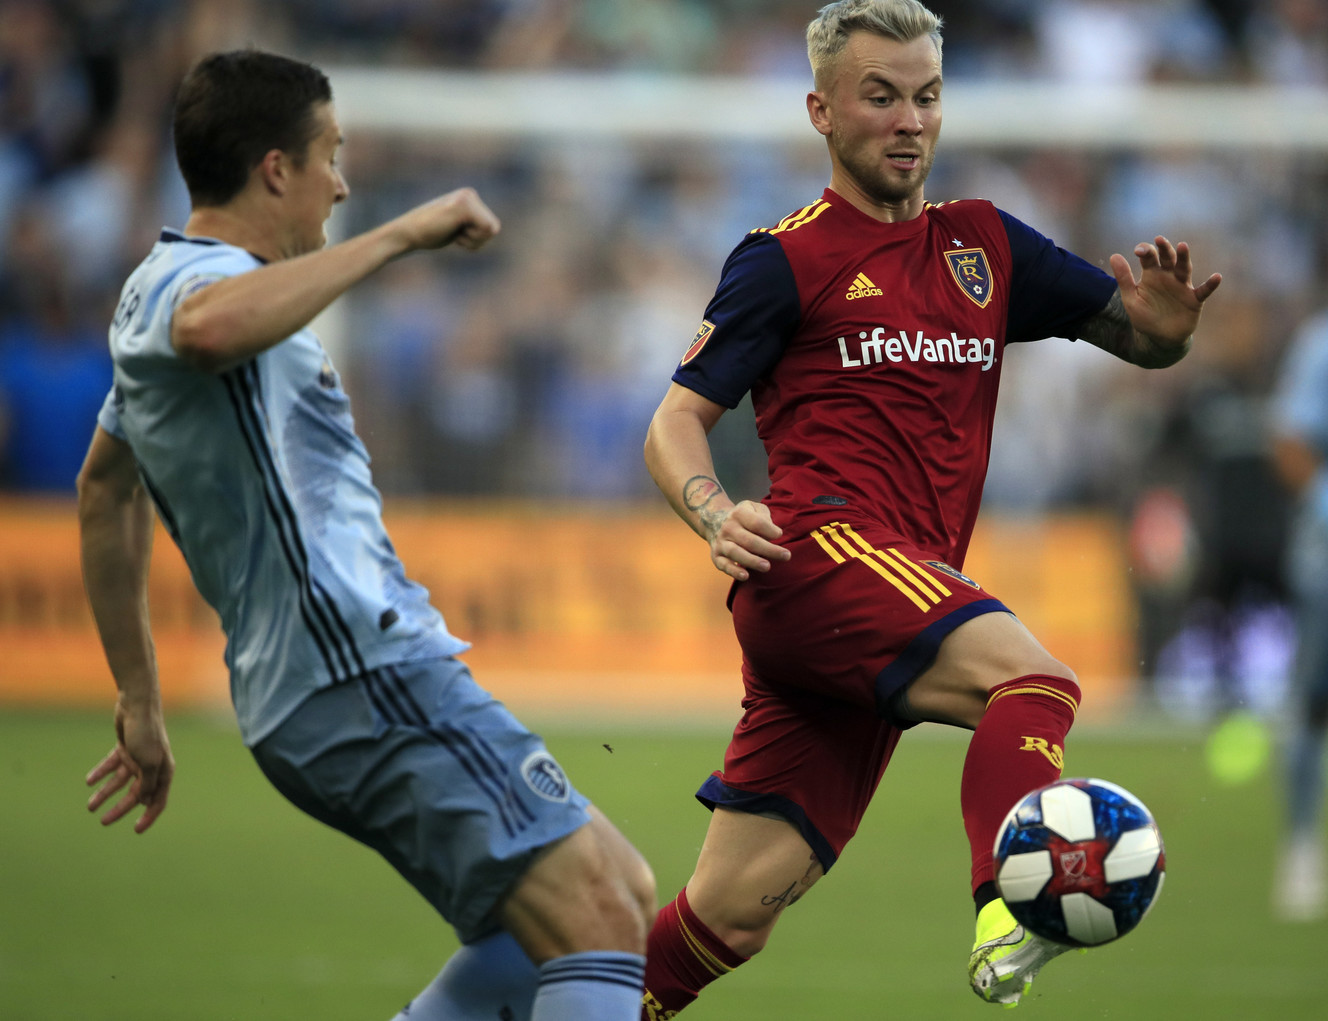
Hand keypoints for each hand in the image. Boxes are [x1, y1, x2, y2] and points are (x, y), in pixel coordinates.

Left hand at [86, 695, 174, 833]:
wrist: (137, 705)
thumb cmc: (146, 734)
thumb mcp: (147, 763)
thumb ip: (147, 783)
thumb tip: (146, 801)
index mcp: (163, 771)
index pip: (157, 800)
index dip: (148, 816)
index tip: (136, 830)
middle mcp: (151, 767)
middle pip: (135, 794)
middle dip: (120, 808)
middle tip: (103, 821)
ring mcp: (138, 757)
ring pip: (120, 782)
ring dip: (105, 794)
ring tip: (90, 806)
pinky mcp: (125, 748)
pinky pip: (111, 766)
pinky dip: (101, 773)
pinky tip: (89, 781)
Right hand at [399, 187, 500, 252]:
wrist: (408, 233)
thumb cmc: (429, 234)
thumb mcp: (455, 227)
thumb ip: (472, 223)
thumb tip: (494, 228)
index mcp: (469, 197)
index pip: (491, 227)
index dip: (475, 238)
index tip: (454, 233)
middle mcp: (470, 193)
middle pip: (494, 229)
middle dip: (475, 239)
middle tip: (452, 232)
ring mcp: (467, 198)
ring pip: (491, 230)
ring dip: (472, 240)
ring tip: (451, 231)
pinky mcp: (464, 206)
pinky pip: (486, 230)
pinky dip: (470, 239)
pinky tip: (452, 231)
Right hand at [706, 500, 790, 580]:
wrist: (715, 522)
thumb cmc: (744, 518)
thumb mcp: (754, 508)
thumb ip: (764, 517)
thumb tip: (772, 534)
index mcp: (739, 514)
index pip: (757, 523)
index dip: (770, 530)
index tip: (779, 535)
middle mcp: (728, 528)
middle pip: (749, 540)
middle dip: (769, 549)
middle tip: (786, 556)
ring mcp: (721, 542)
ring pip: (735, 553)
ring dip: (752, 561)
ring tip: (767, 566)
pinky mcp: (716, 556)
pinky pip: (724, 565)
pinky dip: (733, 571)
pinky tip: (746, 576)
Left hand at [1108, 236, 1221, 348]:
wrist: (1160, 338)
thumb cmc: (1145, 317)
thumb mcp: (1131, 299)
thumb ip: (1124, 279)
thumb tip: (1114, 256)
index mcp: (1152, 275)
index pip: (1149, 258)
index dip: (1145, 251)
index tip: (1138, 250)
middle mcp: (1168, 277)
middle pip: (1168, 258)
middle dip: (1164, 248)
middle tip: (1159, 240)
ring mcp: (1182, 287)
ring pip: (1184, 268)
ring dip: (1184, 258)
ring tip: (1183, 246)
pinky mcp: (1194, 300)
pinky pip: (1204, 290)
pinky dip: (1210, 284)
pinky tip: (1217, 277)